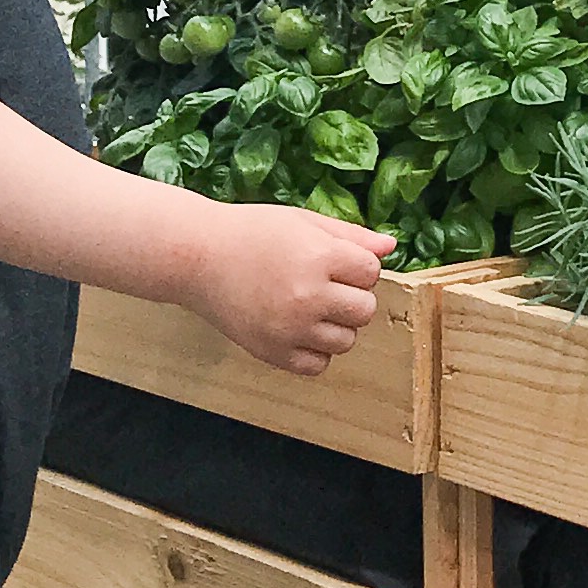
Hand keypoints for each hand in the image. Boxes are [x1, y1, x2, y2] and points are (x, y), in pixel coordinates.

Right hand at [182, 202, 395, 374]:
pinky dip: (314, 351)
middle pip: (365, 310)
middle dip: (352, 297)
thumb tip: (391, 247)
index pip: (371, 273)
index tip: (335, 262)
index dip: (357, 266)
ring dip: (335, 325)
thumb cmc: (251, 232)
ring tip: (308, 306)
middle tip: (323, 285)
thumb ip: (351, 236)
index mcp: (319, 257)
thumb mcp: (303, 222)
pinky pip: (317, 365)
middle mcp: (309, 296)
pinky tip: (297, 329)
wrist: (196, 257)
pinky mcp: (273, 353)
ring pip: (346, 341)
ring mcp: (291, 329)